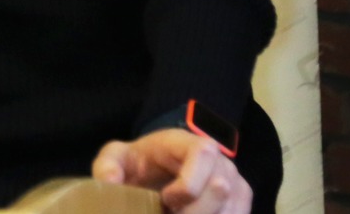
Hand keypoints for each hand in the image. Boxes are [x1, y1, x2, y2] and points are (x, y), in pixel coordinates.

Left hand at [94, 128, 250, 213]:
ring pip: (230, 212)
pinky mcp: (241, 204)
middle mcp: (221, 161)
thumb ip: (108, 165)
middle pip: (220, 191)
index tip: (166, 200)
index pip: (204, 156)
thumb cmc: (141, 162)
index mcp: (192, 143)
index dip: (187, 186)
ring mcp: (236, 183)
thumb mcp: (118, 157)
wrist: (162, 167)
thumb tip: (111, 181)